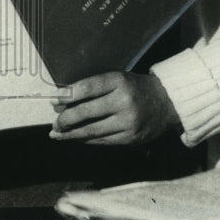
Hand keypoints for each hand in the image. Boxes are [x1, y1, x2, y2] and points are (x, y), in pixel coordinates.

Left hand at [50, 71, 178, 144]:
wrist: (167, 102)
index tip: (53, 101)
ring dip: (72, 134)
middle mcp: (124, 101)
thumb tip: (64, 100)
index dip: (67, 95)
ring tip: (57, 134)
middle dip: (66, 119)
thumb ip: (94, 88)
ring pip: (92, 130)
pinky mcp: (131, 138)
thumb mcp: (117, 79)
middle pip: (86, 112)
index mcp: (119, 81)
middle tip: (54, 123)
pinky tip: (76, 138)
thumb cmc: (134, 88)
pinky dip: (86, 140)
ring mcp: (128, 121)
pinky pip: (102, 141)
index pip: (87, 88)